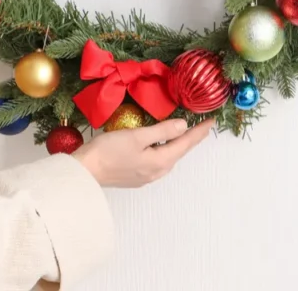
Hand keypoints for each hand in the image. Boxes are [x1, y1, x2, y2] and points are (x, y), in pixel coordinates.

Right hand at [72, 118, 214, 187]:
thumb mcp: (137, 136)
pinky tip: (160, 144)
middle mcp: (157, 172)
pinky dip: (163, 150)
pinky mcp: (135, 177)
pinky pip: (156, 161)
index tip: (212, 121)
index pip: (186, 143)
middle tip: (201, 125)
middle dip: (191, 138)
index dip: (200, 132)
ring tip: (183, 132)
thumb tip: (184, 126)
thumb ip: (162, 131)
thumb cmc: (109, 151)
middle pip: (179, 152)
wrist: (85, 173)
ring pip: (168, 157)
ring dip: (177, 144)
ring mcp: (146, 177)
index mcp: (161, 161)